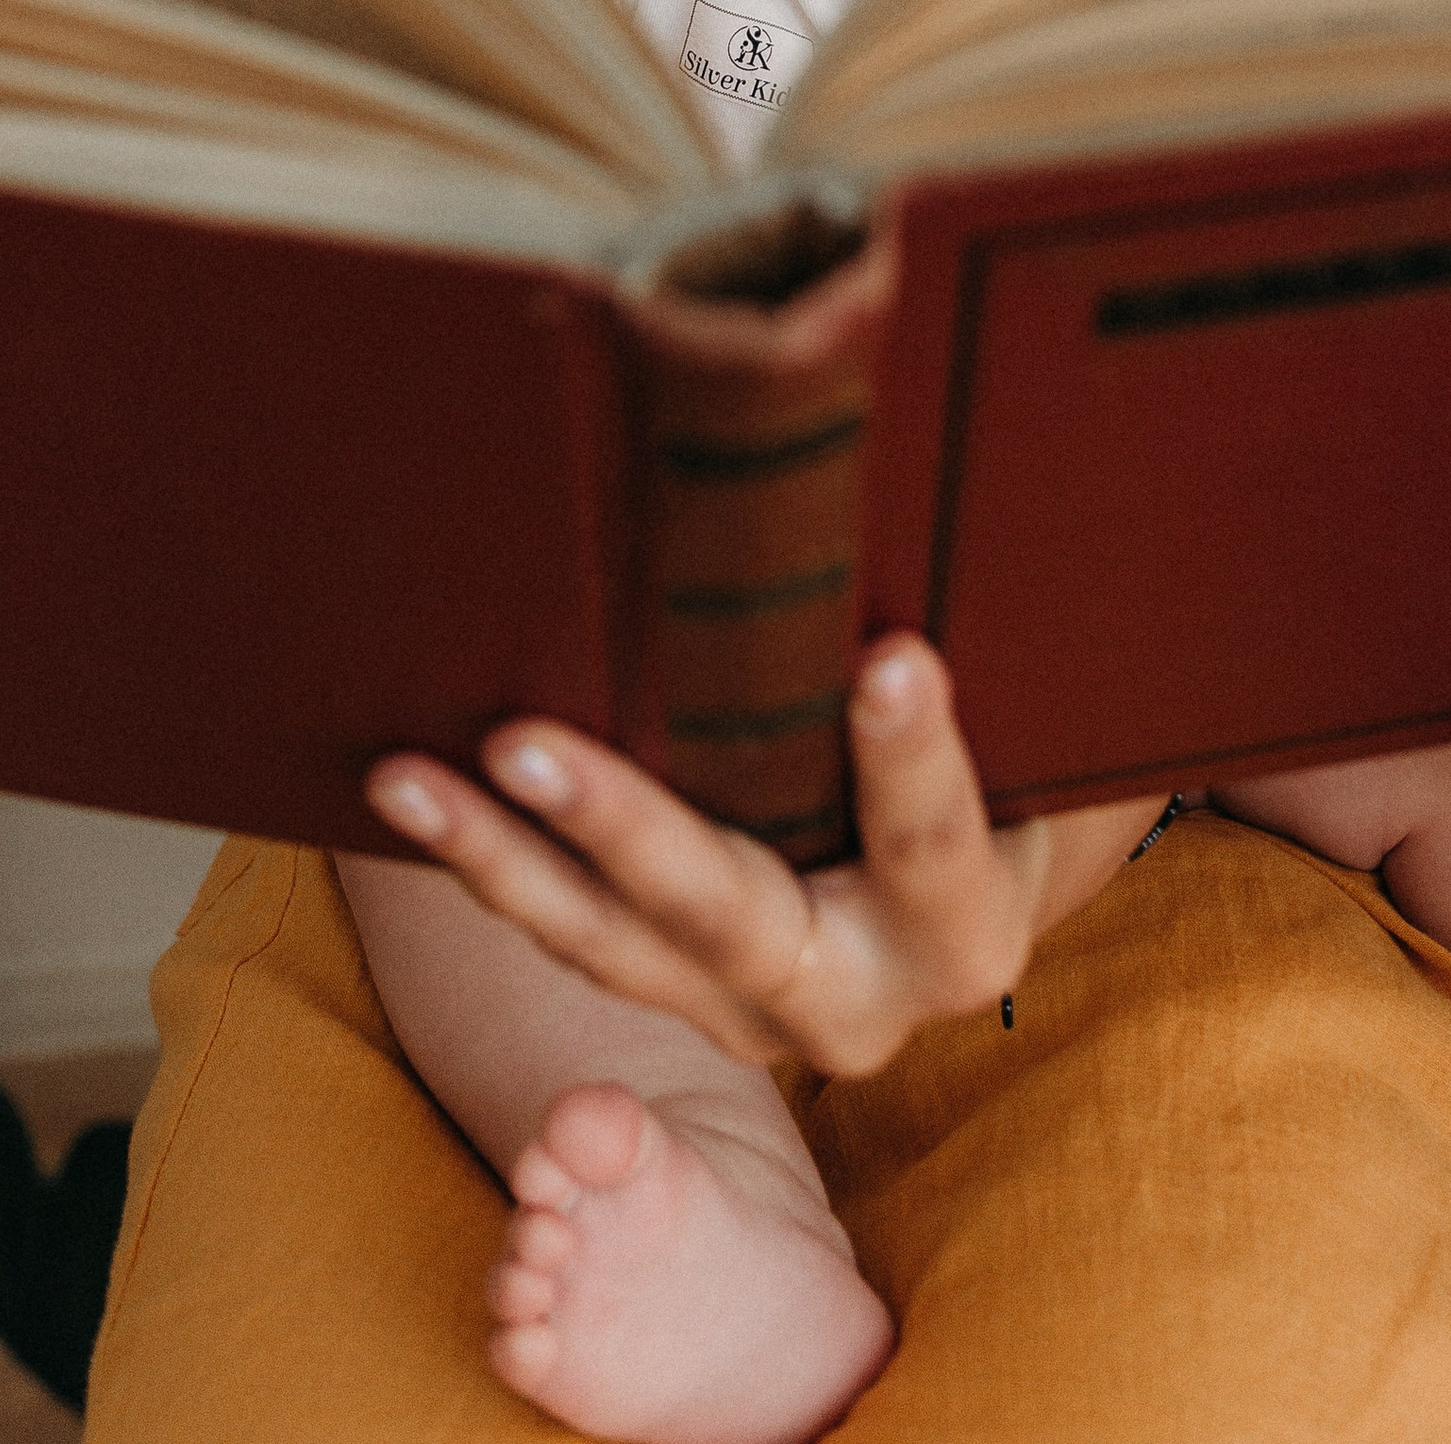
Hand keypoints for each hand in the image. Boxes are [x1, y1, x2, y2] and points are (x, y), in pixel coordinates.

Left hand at [365, 637, 1157, 1077]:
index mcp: (968, 925)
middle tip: (524, 745)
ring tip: (406, 778)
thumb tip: (993, 439)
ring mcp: (754, 1011)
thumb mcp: (1044, 719)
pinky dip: (494, 865)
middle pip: (732, 916)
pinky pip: (578, 937)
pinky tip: (411, 792)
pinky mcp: (682, 994)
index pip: (935, 842)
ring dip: (501, 860)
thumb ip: (1004, 629)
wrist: (972, 893)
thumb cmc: (1018, 760)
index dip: (912, 758)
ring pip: (614, 947)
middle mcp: (860, 995)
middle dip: (622, 829)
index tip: (890, 662)